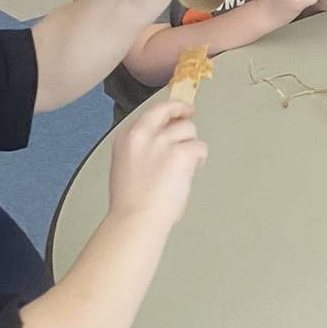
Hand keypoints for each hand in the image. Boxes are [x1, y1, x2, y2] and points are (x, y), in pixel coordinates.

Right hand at [107, 100, 206, 228]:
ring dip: (191, 144)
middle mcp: (144, 134)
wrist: (137, 218)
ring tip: (184, 166)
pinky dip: (200, 159)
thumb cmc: (132, 201)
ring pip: (189, 129)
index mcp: (127, 137)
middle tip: (191, 113)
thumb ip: (143, 147)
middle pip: (169, 109)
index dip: (168, 110)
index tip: (176, 110)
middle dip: (183, 109)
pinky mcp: (181, 153)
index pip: (151, 112)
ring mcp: (162, 142)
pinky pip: (200, 147)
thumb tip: (164, 139)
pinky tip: (190, 171)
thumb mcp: (126, 164)